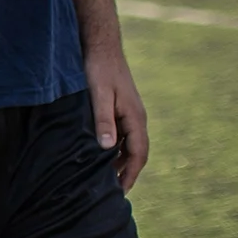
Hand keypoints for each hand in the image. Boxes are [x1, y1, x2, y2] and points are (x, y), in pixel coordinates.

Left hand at [84, 41, 149, 190]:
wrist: (100, 45)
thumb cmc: (98, 69)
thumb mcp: (98, 95)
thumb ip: (103, 120)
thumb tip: (107, 148)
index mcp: (135, 118)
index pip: (138, 154)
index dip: (130, 174)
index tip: (120, 192)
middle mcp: (135, 118)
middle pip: (135, 153)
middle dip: (126, 172)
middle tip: (112, 192)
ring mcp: (128, 113)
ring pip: (127, 144)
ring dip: (119, 161)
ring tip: (105, 179)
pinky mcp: (119, 108)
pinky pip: (120, 135)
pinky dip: (113, 148)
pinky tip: (99, 154)